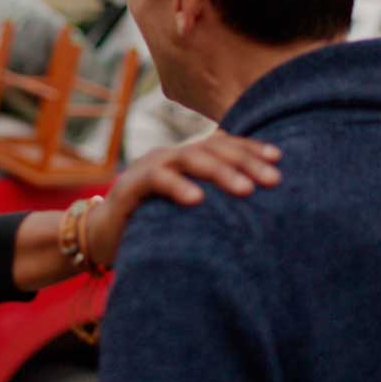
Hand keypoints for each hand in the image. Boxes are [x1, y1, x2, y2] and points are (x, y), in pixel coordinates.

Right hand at [84, 131, 280, 267]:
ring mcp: (149, 167)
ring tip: (247, 190)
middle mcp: (170, 156)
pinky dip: (178, 187)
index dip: (251, 148)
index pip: (223, 145)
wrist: (101, 236)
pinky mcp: (129, 186)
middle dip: (246, 162)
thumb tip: (254, 200)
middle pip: (212, 148)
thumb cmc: (152, 222)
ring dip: (220, 173)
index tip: (279, 158)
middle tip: (273, 180)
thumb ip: (213, 199)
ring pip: (190, 159)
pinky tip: (198, 200)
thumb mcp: (187, 208)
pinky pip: (157, 180)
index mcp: (186, 158)